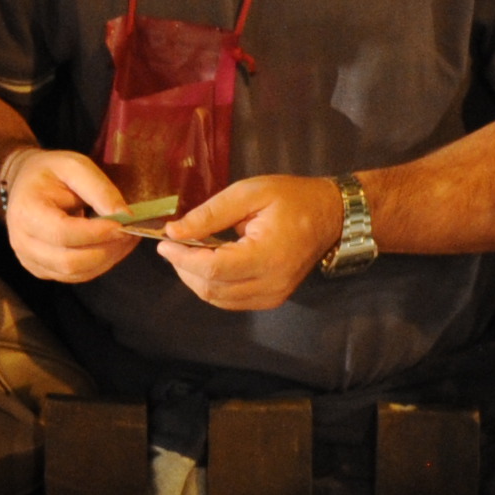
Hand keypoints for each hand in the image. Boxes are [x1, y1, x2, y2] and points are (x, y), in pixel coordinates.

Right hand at [1, 147, 143, 283]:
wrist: (26, 182)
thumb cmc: (50, 172)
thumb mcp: (75, 166)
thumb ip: (100, 190)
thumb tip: (125, 217)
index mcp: (26, 212)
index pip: (62, 233)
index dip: (96, 233)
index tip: (123, 224)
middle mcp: (22, 242)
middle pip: (69, 261)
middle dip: (107, 250)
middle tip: (130, 233)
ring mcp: (30, 260)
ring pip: (76, 273)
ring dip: (107, 259)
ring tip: (125, 238)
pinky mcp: (42, 269)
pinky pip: (76, 276)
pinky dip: (99, 264)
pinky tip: (111, 246)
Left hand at [158, 174, 334, 310]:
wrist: (329, 216)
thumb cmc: (291, 198)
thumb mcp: (249, 193)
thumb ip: (210, 214)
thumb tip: (174, 231)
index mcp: (268, 255)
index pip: (213, 270)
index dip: (182, 258)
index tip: (164, 242)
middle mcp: (271, 283)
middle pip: (211, 289)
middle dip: (184, 268)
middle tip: (174, 244)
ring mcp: (273, 296)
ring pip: (218, 299)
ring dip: (195, 278)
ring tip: (189, 252)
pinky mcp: (272, 299)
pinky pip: (231, 301)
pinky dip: (212, 285)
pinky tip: (208, 263)